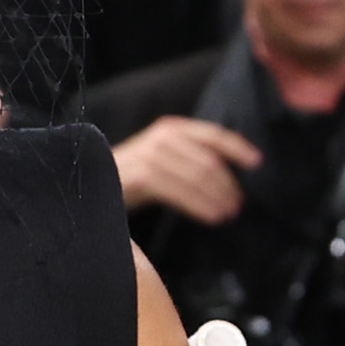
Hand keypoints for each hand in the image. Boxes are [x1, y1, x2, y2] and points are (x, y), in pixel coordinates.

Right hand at [112, 114, 262, 223]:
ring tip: (229, 213)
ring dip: (217, 197)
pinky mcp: (142, 175)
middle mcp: (162, 137)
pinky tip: (212, 216)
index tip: (256, 162)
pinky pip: (180, 191)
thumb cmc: (130, 176)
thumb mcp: (162, 160)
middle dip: (228, 184)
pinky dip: (200, 205)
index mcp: (171, 128)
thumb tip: (223, 177)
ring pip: (197, 177)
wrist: (88, 183)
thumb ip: (188, 160)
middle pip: (208, 161)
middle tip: (239, 204)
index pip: (212, 135)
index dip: (237, 147)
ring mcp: (150, 155)